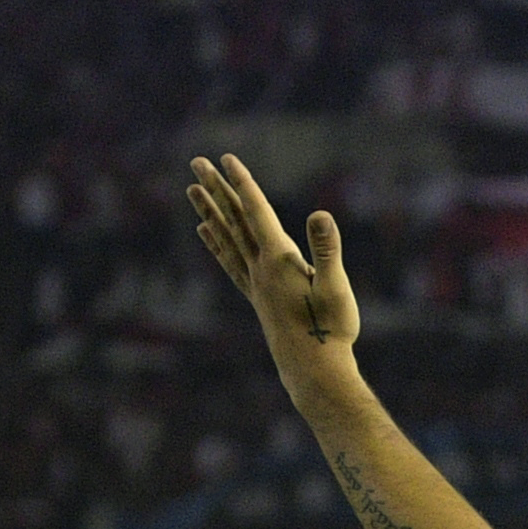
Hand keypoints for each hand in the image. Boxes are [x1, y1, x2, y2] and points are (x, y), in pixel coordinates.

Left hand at [188, 154, 359, 385]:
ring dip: (209, 211)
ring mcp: (255, 283)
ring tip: (192, 190)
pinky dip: (215, 243)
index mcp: (279, 260)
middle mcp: (259, 268)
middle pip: (234, 220)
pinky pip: (229, 261)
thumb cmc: (330, 330)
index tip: (226, 158)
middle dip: (217, 189)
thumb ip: (326, 250)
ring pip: (226, 238)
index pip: (257, 213)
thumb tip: (320, 215)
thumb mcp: (335, 287)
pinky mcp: (257, 296)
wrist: (313, 370)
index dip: (242, 183)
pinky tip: (205, 231)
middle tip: (197, 162)